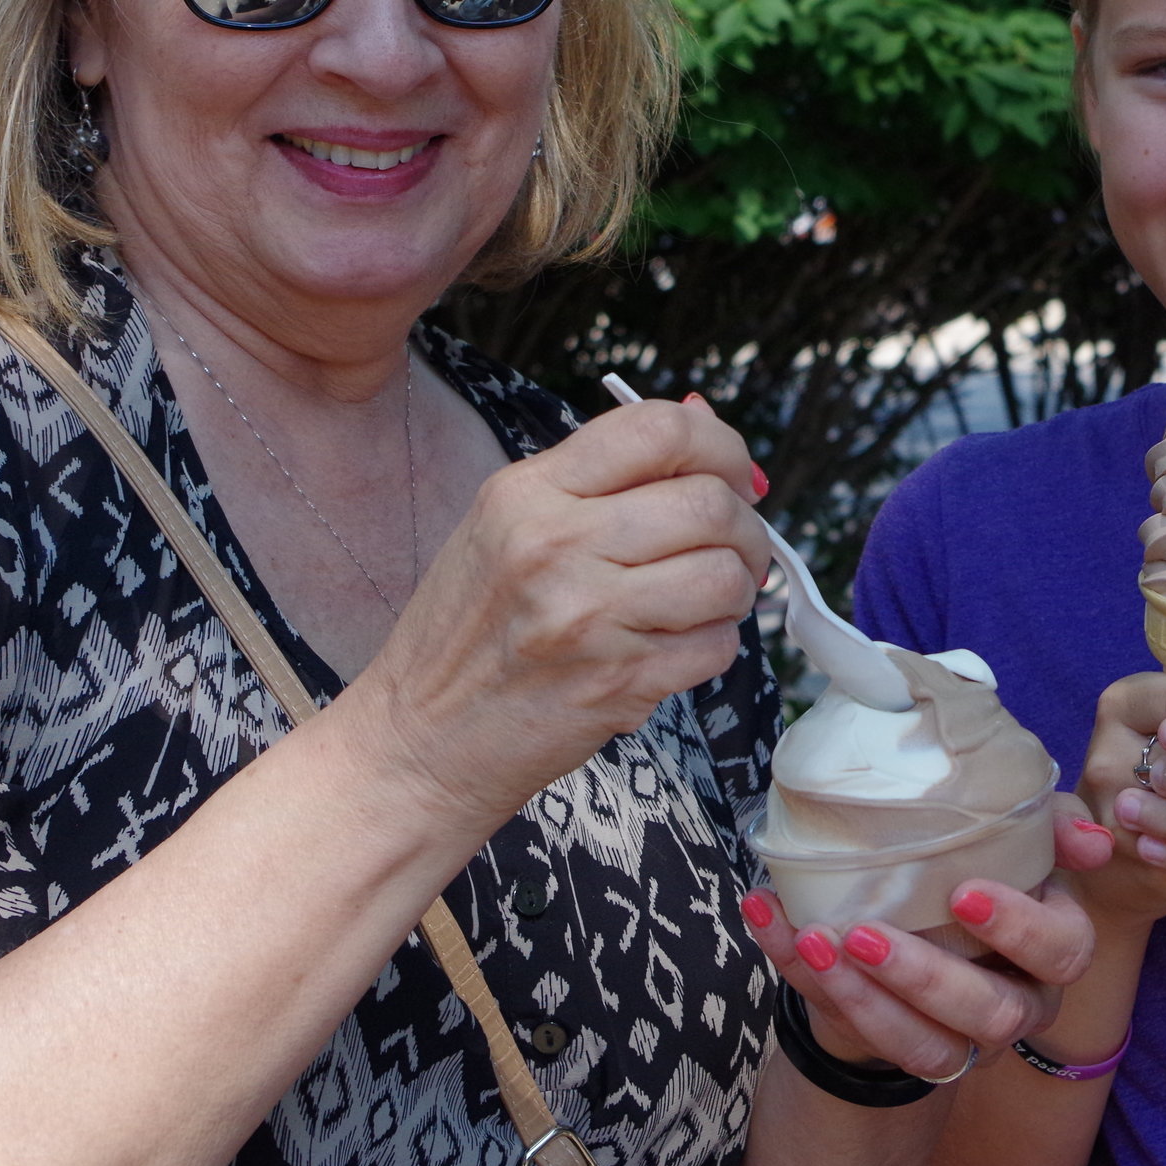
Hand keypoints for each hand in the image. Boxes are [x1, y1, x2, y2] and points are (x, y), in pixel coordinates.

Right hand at [345, 398, 768, 832]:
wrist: (420, 740)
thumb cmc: (468, 633)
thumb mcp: (507, 527)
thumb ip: (602, 479)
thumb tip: (706, 426)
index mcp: (528, 492)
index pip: (658, 428)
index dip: (721, 446)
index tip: (731, 475)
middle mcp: (555, 544)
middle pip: (710, 502)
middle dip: (745, 526)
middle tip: (732, 548)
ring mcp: (587, 617)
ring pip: (726, 575)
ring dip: (736, 589)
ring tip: (704, 601)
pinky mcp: (618, 684)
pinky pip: (718, 645)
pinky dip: (715, 645)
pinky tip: (676, 647)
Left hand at [742, 800, 1112, 1081]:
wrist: (930, 918)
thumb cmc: (983, 864)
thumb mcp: (1019, 834)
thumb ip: (1050, 825)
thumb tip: (1090, 840)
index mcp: (1054, 947)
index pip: (1062, 950)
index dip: (1019, 928)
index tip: (962, 892)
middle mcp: (1018, 1002)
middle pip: (992, 1013)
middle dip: (926, 977)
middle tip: (864, 934)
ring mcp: (963, 1039)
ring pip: (926, 1047)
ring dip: (863, 1000)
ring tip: (813, 943)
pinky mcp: (905, 1048)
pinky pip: (857, 1034)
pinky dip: (806, 981)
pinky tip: (773, 924)